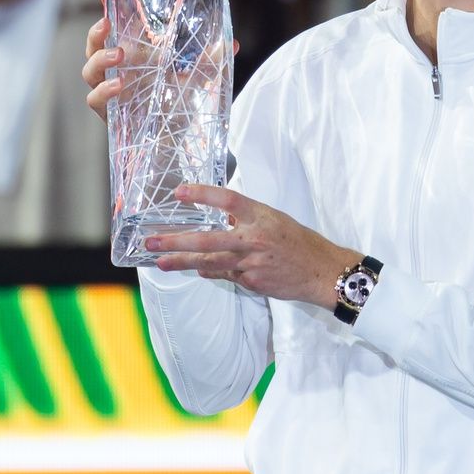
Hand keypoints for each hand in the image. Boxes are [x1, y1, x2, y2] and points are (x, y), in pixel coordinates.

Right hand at [82, 16, 240, 121]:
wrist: (174, 143)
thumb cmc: (178, 106)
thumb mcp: (197, 80)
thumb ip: (210, 62)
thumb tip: (232, 43)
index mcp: (135, 55)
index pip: (117, 28)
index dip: (108, 8)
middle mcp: (117, 70)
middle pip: (94, 45)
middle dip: (96, 32)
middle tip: (107, 24)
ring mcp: (109, 90)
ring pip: (89, 70)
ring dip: (100, 59)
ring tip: (119, 55)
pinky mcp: (108, 113)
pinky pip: (94, 99)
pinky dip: (104, 91)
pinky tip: (119, 86)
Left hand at [147, 184, 358, 307]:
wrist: (321, 272)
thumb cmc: (299, 242)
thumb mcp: (274, 220)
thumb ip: (247, 219)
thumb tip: (222, 219)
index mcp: (261, 216)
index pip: (228, 199)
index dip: (203, 194)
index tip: (180, 191)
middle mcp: (253, 239)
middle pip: (208, 240)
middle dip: (177, 242)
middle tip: (152, 242)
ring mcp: (250, 263)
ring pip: (209, 263)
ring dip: (182, 262)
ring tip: (160, 260)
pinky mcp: (251, 281)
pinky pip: (225, 274)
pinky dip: (212, 271)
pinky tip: (198, 270)